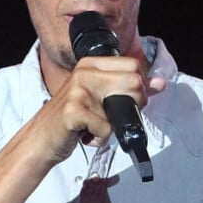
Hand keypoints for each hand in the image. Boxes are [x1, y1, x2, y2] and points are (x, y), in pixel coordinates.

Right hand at [28, 55, 166, 163]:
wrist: (42, 138)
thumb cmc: (73, 118)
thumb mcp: (100, 97)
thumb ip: (130, 87)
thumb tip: (160, 82)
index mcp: (91, 63)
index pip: (133, 65)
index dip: (139, 87)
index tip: (126, 101)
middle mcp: (85, 72)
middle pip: (134, 83)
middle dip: (132, 107)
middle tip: (112, 117)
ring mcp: (78, 90)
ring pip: (121, 111)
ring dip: (111, 127)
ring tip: (93, 126)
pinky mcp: (74, 110)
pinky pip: (106, 129)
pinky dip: (99, 139)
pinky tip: (84, 135)